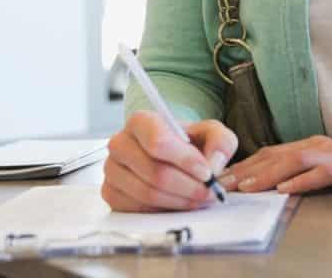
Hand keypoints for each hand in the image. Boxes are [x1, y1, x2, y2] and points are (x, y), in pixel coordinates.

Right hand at [101, 111, 236, 211]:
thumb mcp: (211, 132)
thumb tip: (213, 165)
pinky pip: (138, 209)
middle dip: (188, 187)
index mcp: (140, 121)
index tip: (207, 172)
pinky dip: (164, 210)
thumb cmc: (187, 141)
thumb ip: (220, 142)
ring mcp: (112, 170)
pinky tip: (179, 202)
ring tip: (199, 198)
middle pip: (155, 173)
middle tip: (210, 192)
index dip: (185, 161)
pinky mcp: (111, 193)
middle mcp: (120, 144)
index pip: (158, 143)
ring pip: (148, 194)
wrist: (169, 154)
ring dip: (180, 201)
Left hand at [217, 135, 331, 194]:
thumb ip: (295, 173)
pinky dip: (302, 181)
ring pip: (294, 160)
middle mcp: (318, 145)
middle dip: (248, 170)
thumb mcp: (319, 171)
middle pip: (276, 154)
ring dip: (269, 174)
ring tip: (249, 188)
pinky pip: (321, 173)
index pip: (270, 152)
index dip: (245, 164)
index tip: (223, 178)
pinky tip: (285, 190)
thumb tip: (262, 186)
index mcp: (308, 145)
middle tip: (225, 184)